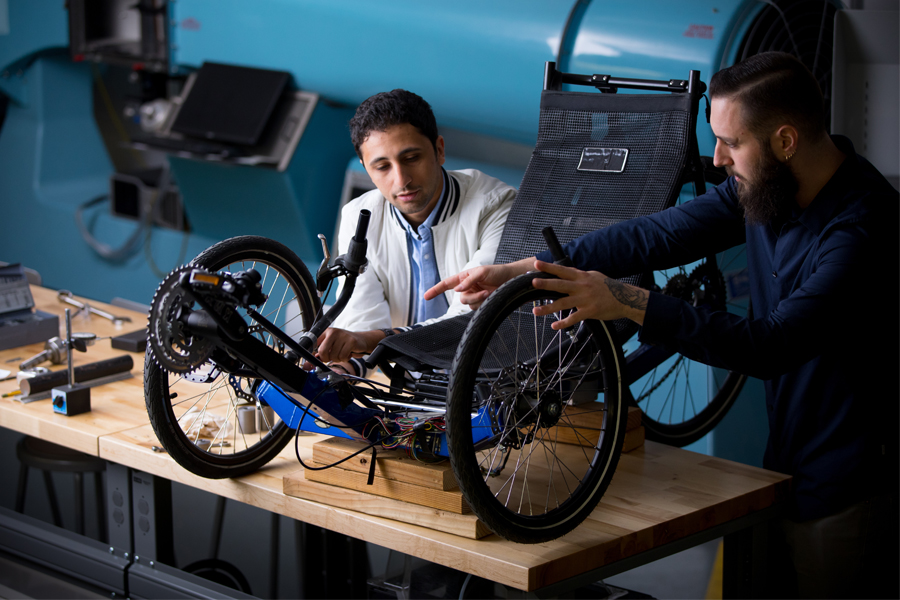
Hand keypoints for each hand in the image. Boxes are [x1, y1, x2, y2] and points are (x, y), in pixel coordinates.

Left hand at [316, 327, 380, 362]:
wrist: (361, 340)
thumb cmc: (344, 344)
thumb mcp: (331, 345)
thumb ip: (321, 352)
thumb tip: (312, 361)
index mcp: (326, 331)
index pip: (313, 343)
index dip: (315, 353)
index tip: (319, 357)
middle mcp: (333, 331)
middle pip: (322, 351)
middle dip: (327, 358)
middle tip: (332, 357)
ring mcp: (342, 335)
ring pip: (334, 356)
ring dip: (338, 359)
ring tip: (342, 354)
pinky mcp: (351, 341)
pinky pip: (343, 356)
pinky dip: (345, 359)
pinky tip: (348, 354)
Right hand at [425, 258, 533, 309]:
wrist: (511, 280)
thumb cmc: (497, 272)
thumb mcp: (482, 272)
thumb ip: (468, 280)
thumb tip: (457, 289)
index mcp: (464, 277)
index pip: (446, 284)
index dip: (436, 290)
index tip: (426, 296)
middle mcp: (467, 287)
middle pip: (461, 298)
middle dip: (473, 296)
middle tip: (485, 291)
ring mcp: (474, 295)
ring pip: (469, 304)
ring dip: (480, 299)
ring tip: (490, 292)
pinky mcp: (481, 302)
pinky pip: (477, 308)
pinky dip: (484, 303)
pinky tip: (491, 296)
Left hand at [531, 260, 647, 328]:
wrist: (625, 298)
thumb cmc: (608, 287)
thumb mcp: (593, 276)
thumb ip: (579, 276)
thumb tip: (567, 273)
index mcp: (582, 276)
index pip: (562, 270)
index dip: (549, 267)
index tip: (537, 264)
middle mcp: (582, 286)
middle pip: (561, 284)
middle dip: (546, 284)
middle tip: (533, 283)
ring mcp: (585, 299)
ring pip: (563, 303)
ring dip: (548, 308)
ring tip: (536, 311)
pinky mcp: (590, 311)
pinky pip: (574, 318)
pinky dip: (564, 323)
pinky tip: (554, 326)